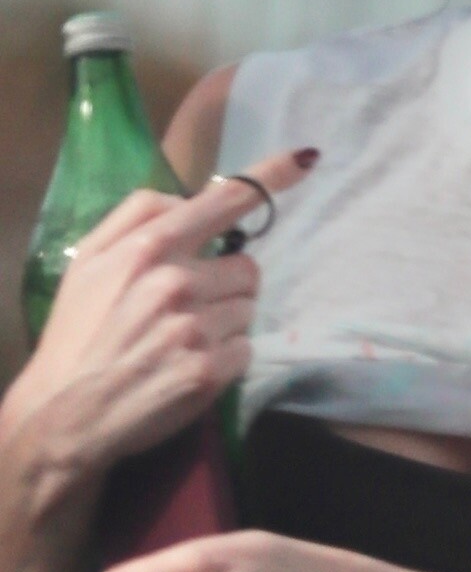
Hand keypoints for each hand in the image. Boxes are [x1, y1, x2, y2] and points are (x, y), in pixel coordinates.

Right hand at [4, 149, 318, 477]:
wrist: (65, 412)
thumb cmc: (78, 332)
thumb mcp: (88, 259)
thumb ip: (137, 217)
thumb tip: (189, 202)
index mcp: (148, 248)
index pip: (220, 202)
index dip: (267, 178)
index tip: (305, 159)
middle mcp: (176, 282)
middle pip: (246, 268)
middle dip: (226, 286)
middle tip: (186, 310)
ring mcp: (194, 328)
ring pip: (248, 309)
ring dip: (226, 323)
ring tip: (182, 341)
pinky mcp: (208, 371)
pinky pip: (246, 349)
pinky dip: (226, 358)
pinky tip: (190, 366)